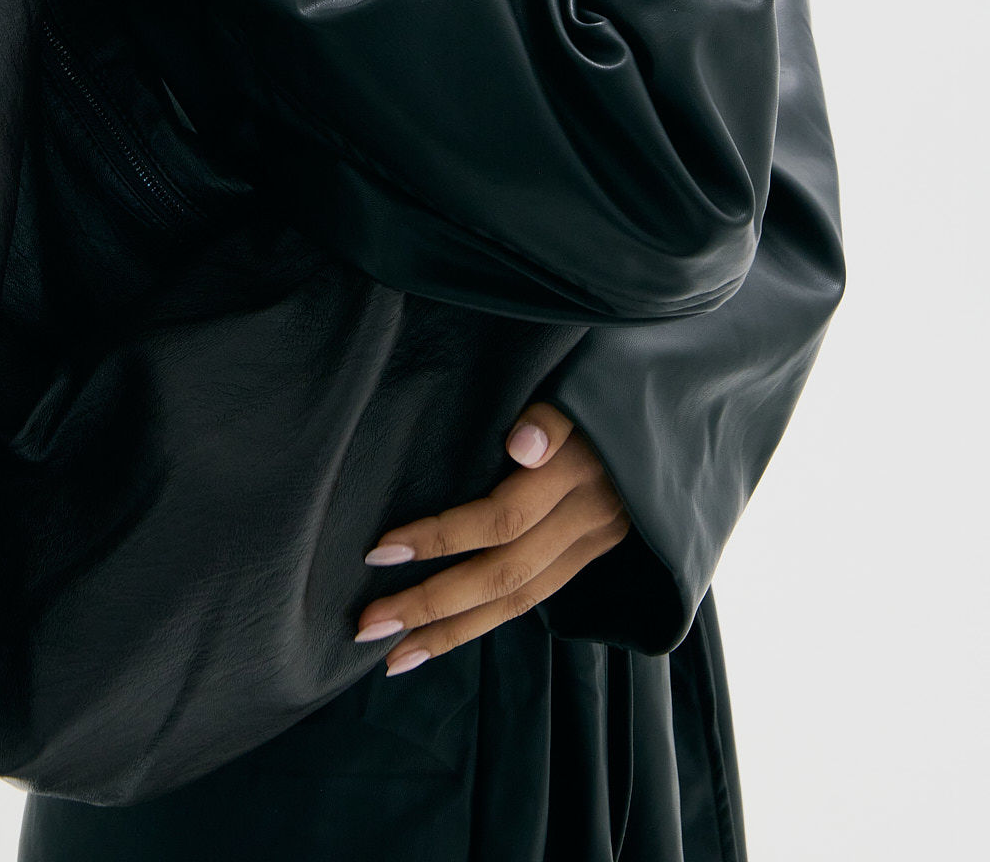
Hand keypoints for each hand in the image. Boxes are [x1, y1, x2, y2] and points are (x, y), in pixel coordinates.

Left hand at [353, 402, 629, 676]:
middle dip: (433, 603)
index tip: (378, 550)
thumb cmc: (607, 383)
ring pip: (520, 600)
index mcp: (580, 471)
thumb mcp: (584, 384)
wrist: (672, 406)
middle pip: (503, 573)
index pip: (501, 519)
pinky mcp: (593, 554)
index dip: (440, 537)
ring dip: (453, 631)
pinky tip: (442, 638)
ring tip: (396, 656)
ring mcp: (594, 542)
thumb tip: (521, 444)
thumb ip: (552, 416)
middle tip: (367, 625)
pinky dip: (484, 622)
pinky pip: (535, 598)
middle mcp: (589, 517)